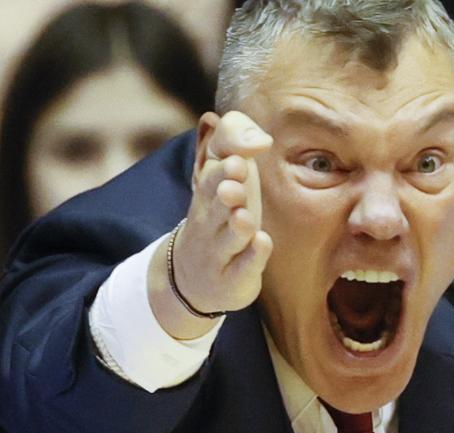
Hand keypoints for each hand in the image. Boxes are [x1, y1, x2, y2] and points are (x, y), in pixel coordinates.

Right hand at [149, 111, 273, 338]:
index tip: (237, 161)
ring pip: (228, 239)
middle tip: (235, 185)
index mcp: (206, 196)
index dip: (222, 170)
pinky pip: (242, 268)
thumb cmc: (216, 219)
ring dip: (238, 226)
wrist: (190, 279)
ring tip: (244, 216)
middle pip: (215, 208)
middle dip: (225, 195)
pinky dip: (253, 257)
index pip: (210, 179)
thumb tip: (246, 132)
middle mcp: (209, 224)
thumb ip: (229, 147)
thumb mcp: (219, 180)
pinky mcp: (234, 279)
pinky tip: (262, 242)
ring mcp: (220, 253)